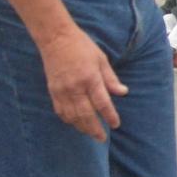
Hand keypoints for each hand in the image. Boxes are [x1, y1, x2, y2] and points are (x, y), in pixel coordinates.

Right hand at [37, 27, 126, 141]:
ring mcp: (62, 90)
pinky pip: (60, 111)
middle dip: (95, 128)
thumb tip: (123, 92)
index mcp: (90, 78)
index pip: (102, 103)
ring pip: (72, 116)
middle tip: (102, 138)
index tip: (115, 124)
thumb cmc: (82, 46)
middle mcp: (75, 87)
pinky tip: (75, 123)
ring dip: (82, 127)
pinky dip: (68, 120)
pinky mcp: (53, 90)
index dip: (110, 116)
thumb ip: (111, 78)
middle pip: (86, 114)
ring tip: (90, 133)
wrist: (56, 38)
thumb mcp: (101, 59)